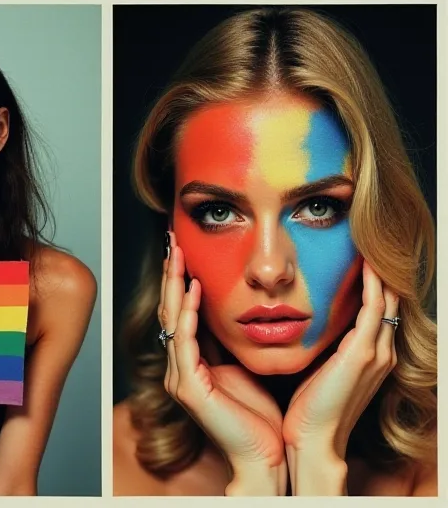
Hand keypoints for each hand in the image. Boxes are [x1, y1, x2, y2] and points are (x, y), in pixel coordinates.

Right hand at [160, 232, 285, 494]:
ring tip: (178, 256)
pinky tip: (192, 291)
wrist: (268, 456)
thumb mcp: (247, 367)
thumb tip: (246, 308)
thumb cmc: (264, 418)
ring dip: (173, 285)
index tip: (186, 249)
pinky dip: (187, 315)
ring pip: (171, 321)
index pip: (181, 312)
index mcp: (192, 363)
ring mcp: (179, 378)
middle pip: (168, 310)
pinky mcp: (188, 387)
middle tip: (173, 241)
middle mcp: (179, 368)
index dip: (180, 280)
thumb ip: (236, 342)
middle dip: (170, 274)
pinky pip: (184, 343)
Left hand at [282, 260, 397, 493]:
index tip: (354, 254)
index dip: (369, 280)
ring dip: (377, 270)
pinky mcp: (364, 353)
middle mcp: (379, 350)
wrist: (310, 440)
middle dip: (378, 270)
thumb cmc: (305, 409)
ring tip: (365, 243)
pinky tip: (365, 265)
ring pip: (386, 299)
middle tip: (363, 239)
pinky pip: (375, 308)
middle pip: (387, 298)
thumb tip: (293, 322)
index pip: (375, 307)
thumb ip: (317, 345)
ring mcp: (376, 352)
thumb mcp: (315, 368)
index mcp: (368, 354)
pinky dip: (372, 285)